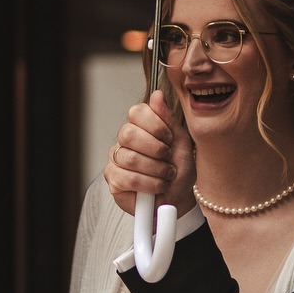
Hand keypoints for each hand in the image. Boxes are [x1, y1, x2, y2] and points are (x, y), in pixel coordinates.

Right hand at [105, 89, 195, 218]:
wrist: (179, 197)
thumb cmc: (179, 170)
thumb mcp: (180, 141)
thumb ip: (168, 118)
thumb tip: (157, 94)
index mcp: (139, 127)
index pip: (136, 112)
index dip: (156, 126)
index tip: (169, 139)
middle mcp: (123, 141)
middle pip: (129, 133)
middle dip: (156, 149)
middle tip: (168, 159)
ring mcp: (116, 160)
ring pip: (130, 158)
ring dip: (157, 170)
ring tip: (166, 176)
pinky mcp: (113, 180)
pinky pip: (128, 178)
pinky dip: (150, 184)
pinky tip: (157, 186)